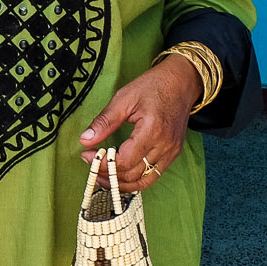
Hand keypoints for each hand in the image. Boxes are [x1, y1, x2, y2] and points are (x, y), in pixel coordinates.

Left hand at [78, 55, 200, 191]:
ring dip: (121, 182)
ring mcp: (171, 152)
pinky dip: (135, 179)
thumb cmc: (153, 86)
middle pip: (132, 174)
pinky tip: (121, 173)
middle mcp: (165, 145)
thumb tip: (85, 140)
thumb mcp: (124, 98)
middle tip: (91, 165)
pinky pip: (153, 175)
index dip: (102, 163)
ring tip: (102, 175)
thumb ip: (104, 122)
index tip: (87, 155)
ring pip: (143, 181)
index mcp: (152, 129)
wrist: (180, 83)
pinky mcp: (173, 154)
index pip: (124, 161)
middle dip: (107, 174)